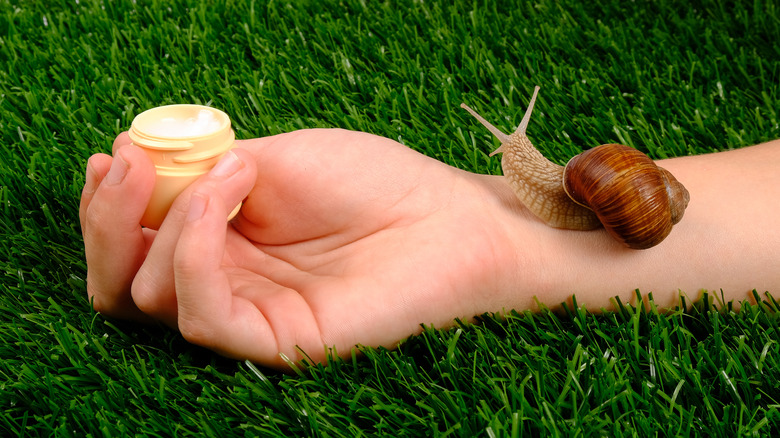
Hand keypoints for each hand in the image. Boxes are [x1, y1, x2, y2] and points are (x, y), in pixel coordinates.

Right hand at [81, 128, 544, 367]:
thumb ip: (204, 172)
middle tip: (125, 164)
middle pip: (121, 280)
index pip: (131, 241)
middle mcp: (224, 281)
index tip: (115, 153)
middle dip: (106, 221)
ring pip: (151, 297)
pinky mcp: (277, 341)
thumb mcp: (273, 159)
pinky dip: (194, 256)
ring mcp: (247, 314)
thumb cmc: (371, 184)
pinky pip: (203, 316)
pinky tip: (222, 203)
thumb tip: (141, 165)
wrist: (444, 218)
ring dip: (172, 222)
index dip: (108, 203)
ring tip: (230, 172)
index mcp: (218, 240)